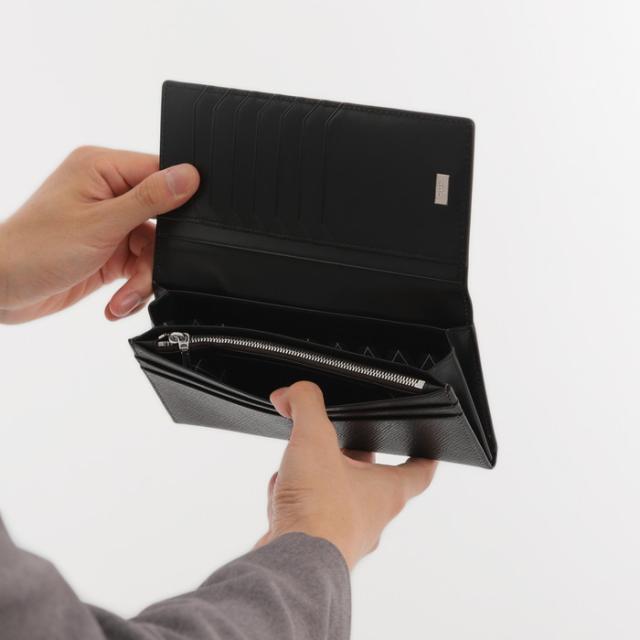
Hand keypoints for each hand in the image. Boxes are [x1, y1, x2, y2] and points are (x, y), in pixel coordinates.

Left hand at [0, 146, 198, 323]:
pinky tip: (117, 301)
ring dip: (143, 278)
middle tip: (143, 273)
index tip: (183, 228)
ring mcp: (110, 224)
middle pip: (163, 218)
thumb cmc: (34, 249)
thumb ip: (149, 199)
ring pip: (154, 248)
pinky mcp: (110, 251)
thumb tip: (188, 175)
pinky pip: (140, 266)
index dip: (178, 200)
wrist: (3, 289)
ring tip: (124, 298)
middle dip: (156, 254)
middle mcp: (108, 192)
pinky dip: (134, 288)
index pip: (159, 171)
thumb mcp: (101, 224)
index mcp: (102, 168)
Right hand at [256, 382, 436, 568]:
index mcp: (387, 491)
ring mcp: (343, 533)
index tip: (425, 444)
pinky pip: (304, 514)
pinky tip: (278, 496)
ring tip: (293, 470)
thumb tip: (295, 392)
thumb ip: (307, 405)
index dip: (425, 453)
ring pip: (330, 494)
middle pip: (367, 476)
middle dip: (344, 455)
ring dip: (310, 478)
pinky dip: (290, 501)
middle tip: (330, 439)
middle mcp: (370, 516)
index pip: (421, 469)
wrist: (291, 564)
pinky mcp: (314, 544)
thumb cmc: (319, 512)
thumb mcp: (315, 439)